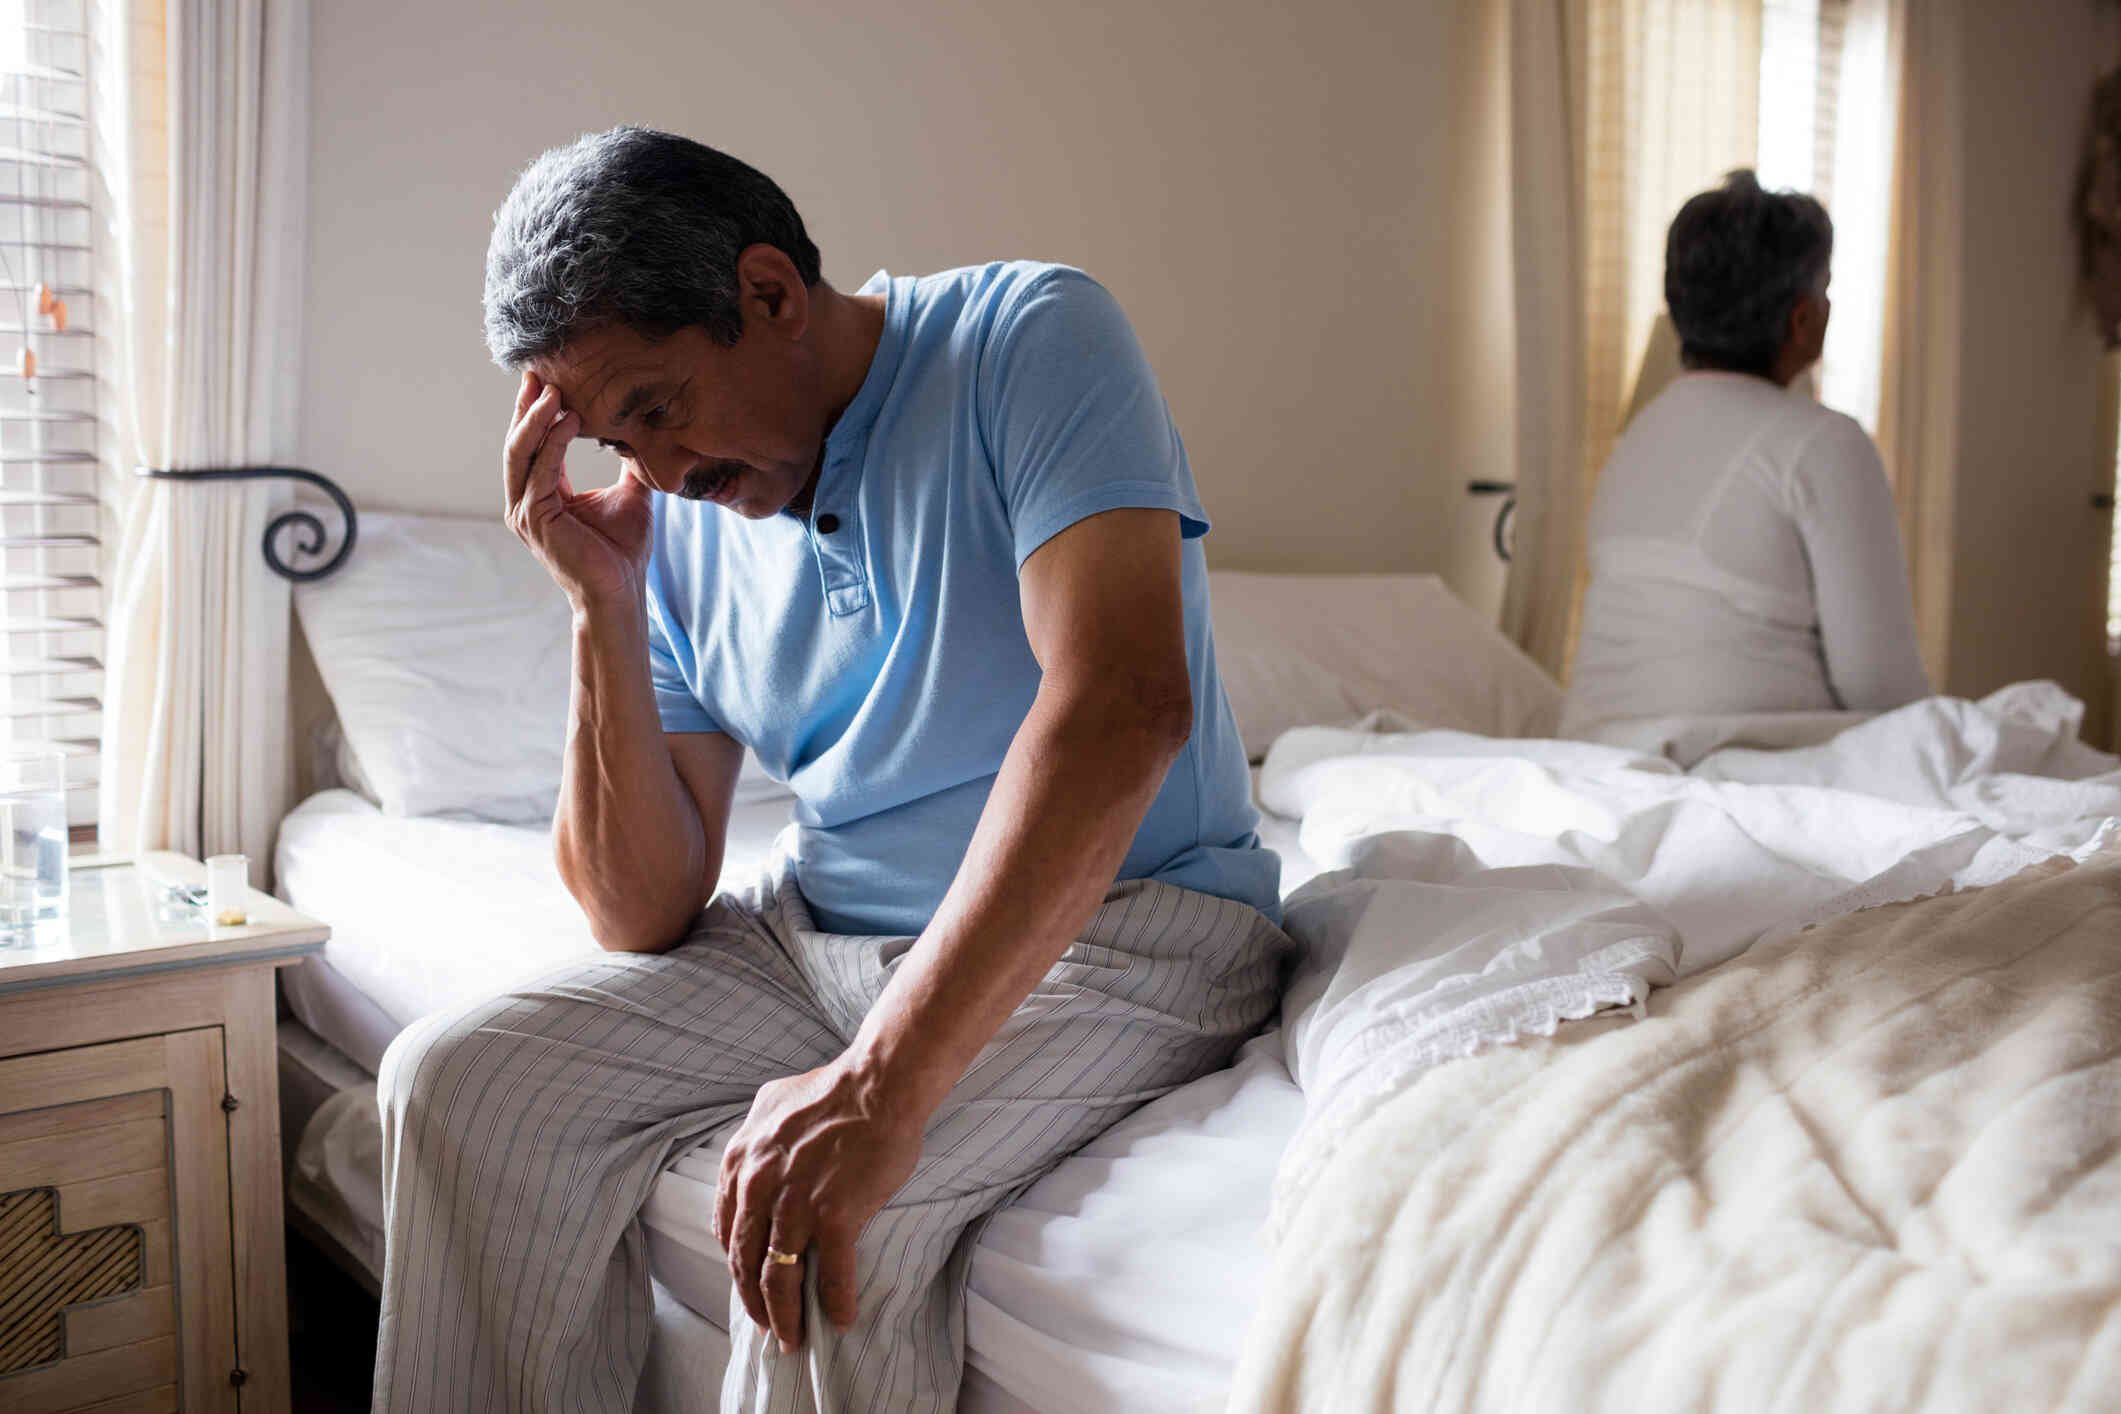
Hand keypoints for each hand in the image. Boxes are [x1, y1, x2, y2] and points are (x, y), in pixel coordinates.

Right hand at [502, 370, 654, 608]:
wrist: (621, 590)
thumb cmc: (623, 549)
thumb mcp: (630, 494)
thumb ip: (628, 463)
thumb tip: (647, 432)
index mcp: (542, 494)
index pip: (534, 443)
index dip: (538, 411)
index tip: (549, 377)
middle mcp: (525, 501)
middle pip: (520, 442)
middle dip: (528, 406)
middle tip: (540, 371)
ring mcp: (525, 512)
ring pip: (522, 452)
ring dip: (537, 419)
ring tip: (554, 389)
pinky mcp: (534, 519)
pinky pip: (540, 471)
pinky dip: (554, 442)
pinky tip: (570, 419)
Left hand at [715, 1056, 925, 1352]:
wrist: (880, 1082)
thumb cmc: (836, 1089)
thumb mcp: (773, 1104)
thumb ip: (756, 1139)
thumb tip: (751, 1160)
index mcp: (741, 1160)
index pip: (728, 1230)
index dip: (738, 1265)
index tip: (750, 1284)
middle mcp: (759, 1186)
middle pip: (746, 1263)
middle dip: (754, 1304)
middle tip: (767, 1326)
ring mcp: (795, 1203)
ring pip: (779, 1278)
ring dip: (785, 1317)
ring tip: (793, 1339)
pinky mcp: (834, 1215)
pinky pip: (832, 1275)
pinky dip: (835, 1303)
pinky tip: (841, 1320)